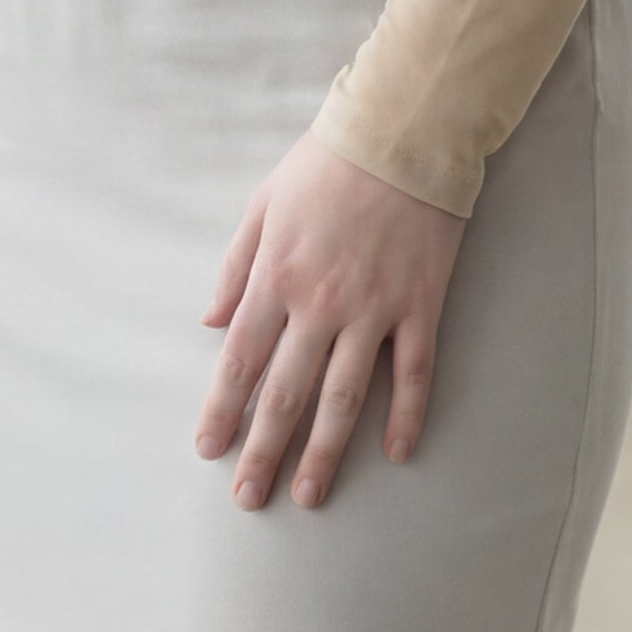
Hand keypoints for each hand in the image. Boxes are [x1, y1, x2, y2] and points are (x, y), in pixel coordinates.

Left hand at [196, 134, 463, 511]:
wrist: (404, 131)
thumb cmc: (328, 162)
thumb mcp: (264, 205)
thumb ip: (236, 267)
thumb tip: (210, 321)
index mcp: (276, 278)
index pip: (240, 361)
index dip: (223, 410)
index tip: (209, 450)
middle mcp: (321, 304)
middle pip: (286, 393)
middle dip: (263, 451)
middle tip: (248, 499)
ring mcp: (374, 309)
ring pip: (345, 398)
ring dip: (324, 453)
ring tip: (308, 495)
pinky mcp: (421, 305)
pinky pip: (414, 373)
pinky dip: (406, 416)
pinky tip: (397, 453)